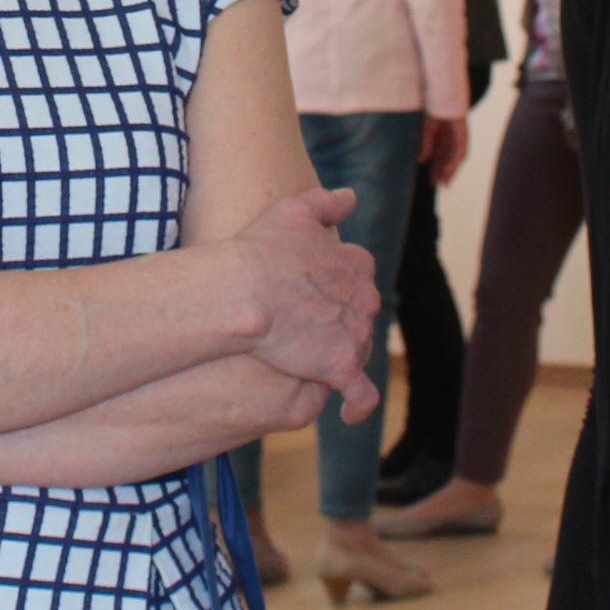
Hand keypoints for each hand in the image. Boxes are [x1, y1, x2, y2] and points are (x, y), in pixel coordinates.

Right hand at [228, 188, 380, 416]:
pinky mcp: (342, 366)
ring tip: (312, 359)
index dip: (337, 280)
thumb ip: (326, 202)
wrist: (245, 291)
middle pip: (361, 312)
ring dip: (342, 352)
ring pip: (359, 348)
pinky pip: (362, 394)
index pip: (358, 272)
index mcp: (356, 263)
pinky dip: (359, 404)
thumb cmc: (261, 250)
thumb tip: (352, 197)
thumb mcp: (294, 210)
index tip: (315, 286)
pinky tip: (350, 413)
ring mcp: (356, 334)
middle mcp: (365, 299)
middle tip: (309, 323)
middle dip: (342, 317)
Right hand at [422, 114, 470, 187]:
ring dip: (450, 171)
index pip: (437, 156)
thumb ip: (425, 144)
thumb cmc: (433, 108)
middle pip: (446, 159)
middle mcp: (449, 138)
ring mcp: (457, 137)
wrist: (443, 96)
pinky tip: (449, 170)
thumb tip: (421, 160)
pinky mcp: (464, 135)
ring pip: (454, 158)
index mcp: (439, 136)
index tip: (431, 182)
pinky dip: (455, 162)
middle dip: (442, 173)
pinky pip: (461, 152)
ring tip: (445, 182)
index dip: (434, 169)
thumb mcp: (427, 130)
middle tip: (438, 185)